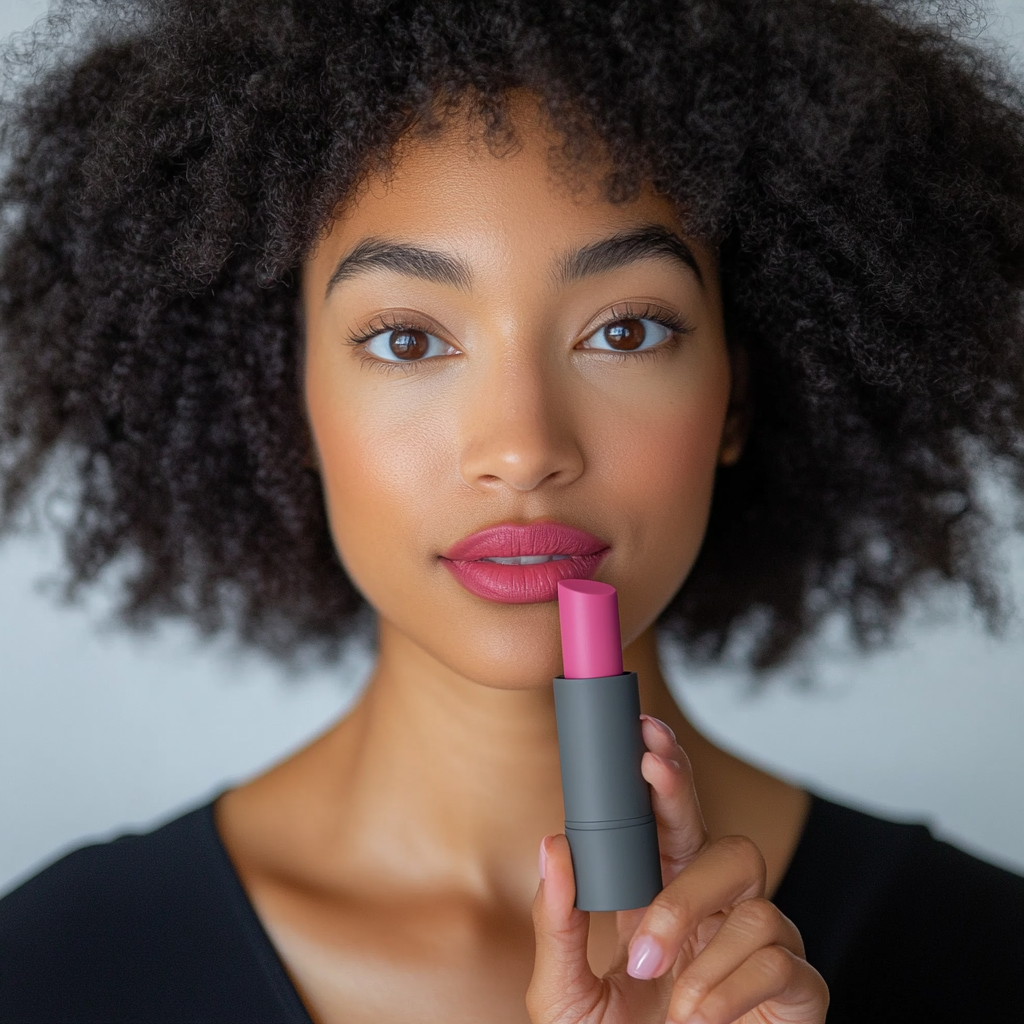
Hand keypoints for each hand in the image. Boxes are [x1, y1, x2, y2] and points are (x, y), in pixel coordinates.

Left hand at [527, 716, 827, 1023]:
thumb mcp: (564, 996)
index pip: (666, 826)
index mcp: (660, 903)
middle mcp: (714, 914)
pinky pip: (780, 955)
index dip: (661, 776)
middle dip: (684, 795)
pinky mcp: (797, 991)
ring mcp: (759, 948)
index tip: (642, 731)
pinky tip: (701, 1016)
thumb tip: (555, 843)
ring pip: (751, 887)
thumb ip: (558, 923)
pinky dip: (731, 984)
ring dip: (693, 924)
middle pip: (717, 834)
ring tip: (656, 981)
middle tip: (649, 767)